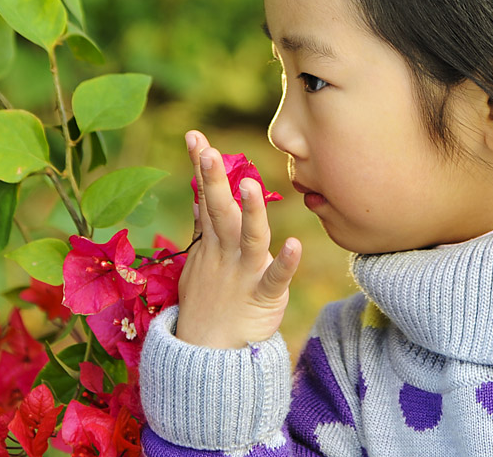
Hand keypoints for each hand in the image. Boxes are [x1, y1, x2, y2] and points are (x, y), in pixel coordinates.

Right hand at [175, 130, 300, 348]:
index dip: (201, 167)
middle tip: (208, 149)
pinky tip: (296, 244)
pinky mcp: (263, 297)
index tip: (195, 136)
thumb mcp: (200, 260)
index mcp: (212, 242)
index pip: (205, 197)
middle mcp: (225, 252)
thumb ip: (204, 226)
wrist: (208, 356)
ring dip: (250, 212)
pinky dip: (285, 263)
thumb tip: (199, 195)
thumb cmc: (208, 302)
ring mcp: (243, 273)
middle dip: (213, 180)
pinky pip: (275, 278)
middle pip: (219, 211)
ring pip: (248, 237)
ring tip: (251, 185)